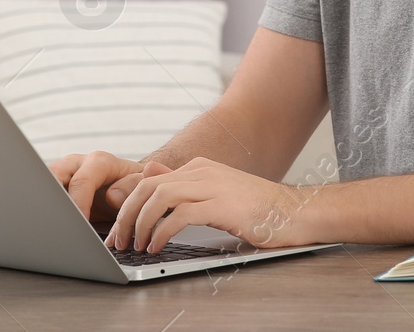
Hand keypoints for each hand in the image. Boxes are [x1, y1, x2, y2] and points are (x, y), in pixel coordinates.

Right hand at [48, 150, 166, 222]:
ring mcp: (63, 175)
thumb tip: (112, 196)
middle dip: (50, 199)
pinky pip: (42, 196)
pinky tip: (41, 226)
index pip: (81, 181)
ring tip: (41, 225)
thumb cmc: (135, 187)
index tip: (79, 225)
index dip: (78, 204)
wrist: (128, 186)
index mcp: (98, 162)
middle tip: (52, 223)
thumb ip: (133, 187)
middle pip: (53, 176)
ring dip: (41, 204)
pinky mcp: (54, 189)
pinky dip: (40, 210)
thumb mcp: (142, 185)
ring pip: (42, 185)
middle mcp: (77, 165)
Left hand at [104, 156, 309, 252]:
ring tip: (137, 245)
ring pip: (160, 197)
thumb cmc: (256, 208)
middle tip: (120, 240)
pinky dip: (162, 231)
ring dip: (141, 223)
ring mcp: (212, 186)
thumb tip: (151, 171)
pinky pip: (180, 215)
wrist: (294, 212)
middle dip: (127, 215)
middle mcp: (202, 171)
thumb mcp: (215, 192)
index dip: (128, 205)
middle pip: (148, 186)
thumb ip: (183, 183)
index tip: (120, 229)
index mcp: (199, 167)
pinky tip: (158, 245)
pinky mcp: (222, 205)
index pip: (149, 180)